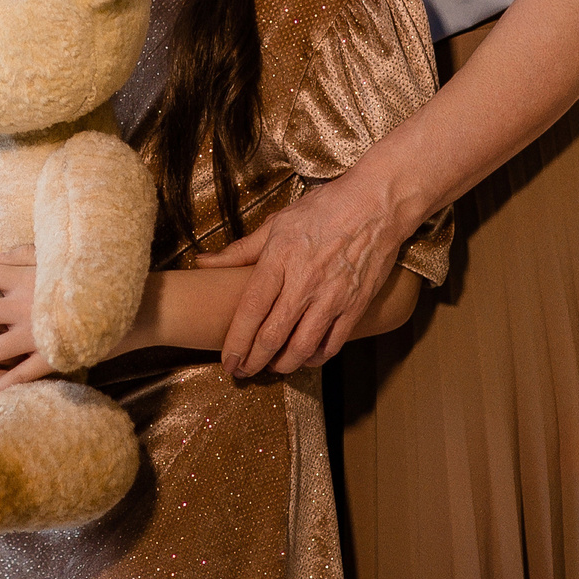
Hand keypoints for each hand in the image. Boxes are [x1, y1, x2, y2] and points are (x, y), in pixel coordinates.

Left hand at [195, 173, 403, 375]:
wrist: (375, 205)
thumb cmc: (323, 209)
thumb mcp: (276, 223)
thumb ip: (239, 250)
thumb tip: (203, 262)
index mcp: (279, 259)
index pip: (250, 310)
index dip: (236, 342)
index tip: (227, 361)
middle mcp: (304, 282)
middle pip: (272, 335)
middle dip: (254, 362)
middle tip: (243, 373)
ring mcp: (332, 296)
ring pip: (302, 347)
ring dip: (283, 365)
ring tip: (272, 368)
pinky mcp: (355, 305)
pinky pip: (332, 343)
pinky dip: (316, 358)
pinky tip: (305, 358)